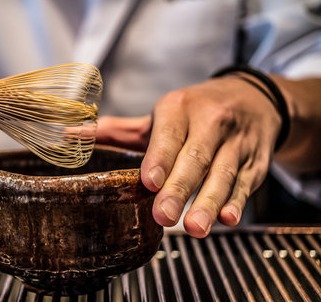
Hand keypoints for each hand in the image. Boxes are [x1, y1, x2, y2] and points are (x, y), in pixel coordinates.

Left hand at [96, 75, 280, 237]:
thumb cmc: (196, 110)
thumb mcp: (161, 114)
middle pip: (196, 158)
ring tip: (195, 228)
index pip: (169, 134)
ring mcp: (236, 142)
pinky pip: (246, 182)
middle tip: (164, 216)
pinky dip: (237, 201)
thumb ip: (119, 130)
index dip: (160, 158)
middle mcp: (211, 122)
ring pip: (223, 173)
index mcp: (180, 108)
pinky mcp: (255, 161)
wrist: (254, 98)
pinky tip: (228, 218)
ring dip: (209, 202)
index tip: (149, 182)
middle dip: (180, 188)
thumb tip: (71, 135)